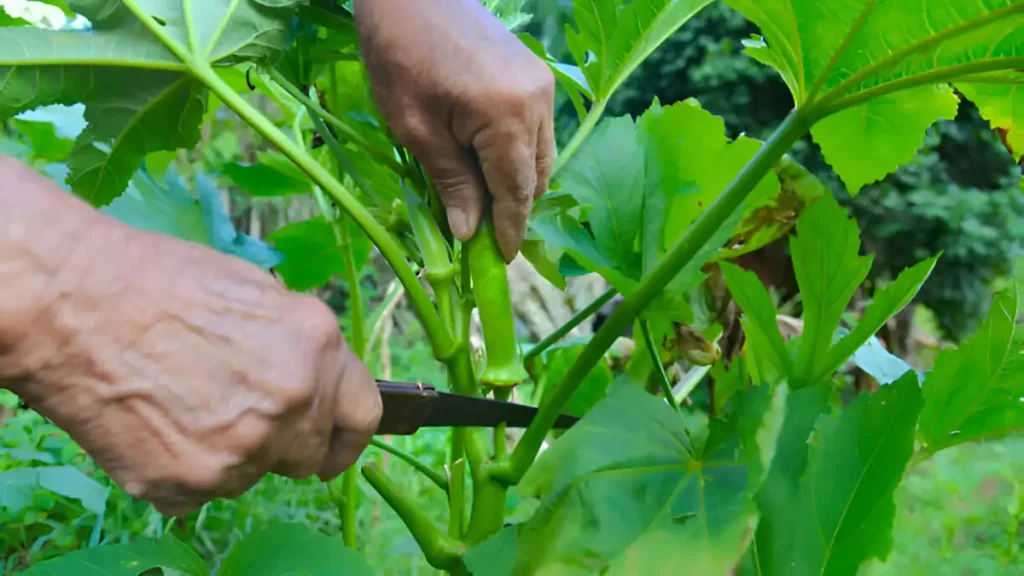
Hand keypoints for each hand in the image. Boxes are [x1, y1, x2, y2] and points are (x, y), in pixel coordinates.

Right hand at [3, 160, 380, 516]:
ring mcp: (248, 446)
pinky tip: (153, 427)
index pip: (361, 414)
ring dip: (229, 455)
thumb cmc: (158, 282)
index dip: (346, 437)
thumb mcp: (256, 293)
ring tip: (180, 408)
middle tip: (234, 419)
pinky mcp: (196, 482)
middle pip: (307, 452)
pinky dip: (182, 472)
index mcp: (318, 345)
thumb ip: (296, 346)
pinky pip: (202, 494)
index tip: (331, 449)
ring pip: (253, 474)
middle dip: (281, 444)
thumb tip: (307, 377)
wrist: (74, 304)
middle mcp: (295, 400)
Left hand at [354, 0, 555, 261]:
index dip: (508, 230)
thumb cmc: (400, 55)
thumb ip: (451, 182)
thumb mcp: (416, 128)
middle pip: (538, 176)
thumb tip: (468, 232)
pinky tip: (487, 164)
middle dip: (515, 210)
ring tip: (483, 204)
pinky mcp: (535, 75)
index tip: (499, 261)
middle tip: (486, 238)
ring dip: (517, 182)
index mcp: (508, 116)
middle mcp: (537, 102)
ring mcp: (541, 85)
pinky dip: (517, 154)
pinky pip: (535, 130)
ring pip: (541, 154)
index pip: (517, 191)